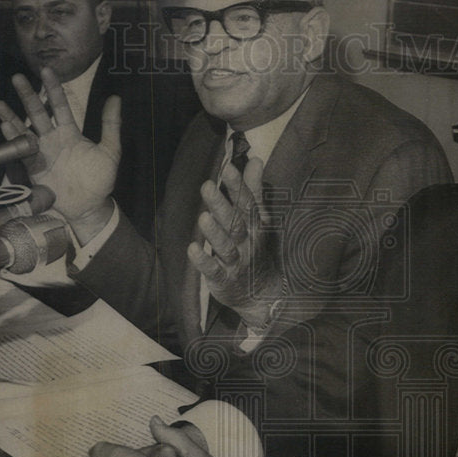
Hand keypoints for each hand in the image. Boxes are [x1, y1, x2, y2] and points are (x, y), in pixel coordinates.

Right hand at [0, 67, 120, 243]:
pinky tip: (5, 127)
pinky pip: (22, 150)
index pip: (60, 106)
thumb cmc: (100, 180)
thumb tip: (116, 98)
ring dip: (12, 117)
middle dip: (28, 96)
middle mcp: (53, 139)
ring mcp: (41, 152)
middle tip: (18, 78)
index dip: (53, 89)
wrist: (90, 206)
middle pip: (38, 113)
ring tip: (0, 103)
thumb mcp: (110, 151)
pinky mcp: (33, 168)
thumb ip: (111, 125)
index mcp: (70, 132)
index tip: (47, 70)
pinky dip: (13, 139)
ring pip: (24, 130)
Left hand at [187, 157, 282, 326]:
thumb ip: (253, 191)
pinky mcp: (224, 280)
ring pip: (226, 247)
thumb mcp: (259, 221)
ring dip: (215, 233)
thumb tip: (254, 160)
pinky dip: (204, 262)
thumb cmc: (256, 251)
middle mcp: (247, 243)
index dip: (238, 187)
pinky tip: (192, 249)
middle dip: (222, 205)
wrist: (265, 296)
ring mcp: (236, 263)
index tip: (227, 167)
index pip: (247, 204)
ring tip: (203, 217)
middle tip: (207, 186)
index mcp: (256, 227)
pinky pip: (214, 271)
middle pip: (235, 223)